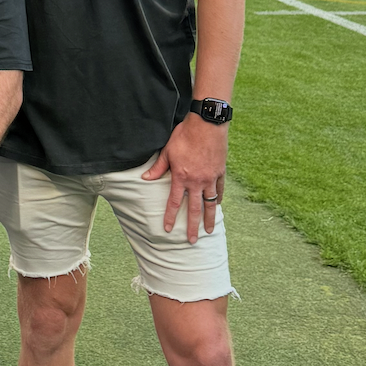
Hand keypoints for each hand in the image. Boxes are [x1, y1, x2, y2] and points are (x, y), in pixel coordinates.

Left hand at [142, 114, 228, 243]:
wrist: (207, 124)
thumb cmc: (185, 135)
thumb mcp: (167, 151)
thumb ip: (158, 167)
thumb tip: (145, 178)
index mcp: (181, 177)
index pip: (174, 202)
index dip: (169, 217)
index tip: (167, 229)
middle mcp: (197, 181)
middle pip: (194, 209)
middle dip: (192, 226)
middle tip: (192, 241)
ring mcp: (211, 178)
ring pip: (210, 203)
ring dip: (209, 218)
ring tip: (209, 231)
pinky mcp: (220, 172)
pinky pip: (219, 190)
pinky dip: (218, 199)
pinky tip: (217, 205)